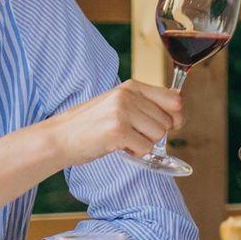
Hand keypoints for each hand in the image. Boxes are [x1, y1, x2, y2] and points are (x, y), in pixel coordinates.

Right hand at [41, 79, 185, 165]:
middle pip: (168, 122)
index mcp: (132, 86)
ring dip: (143, 143)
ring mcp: (122, 111)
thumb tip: (180, 111)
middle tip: (131, 133)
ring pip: (158, 136)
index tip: (171, 125)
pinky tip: (117, 146)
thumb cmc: (92, 125)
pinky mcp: (117, 130)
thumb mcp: (120, 105)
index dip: (178, 117)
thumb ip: (146, 105)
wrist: (60, 137)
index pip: (175, 99)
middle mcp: (128, 95)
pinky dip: (134, 152)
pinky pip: (145, 148)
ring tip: (122, 138)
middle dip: (154, 134)